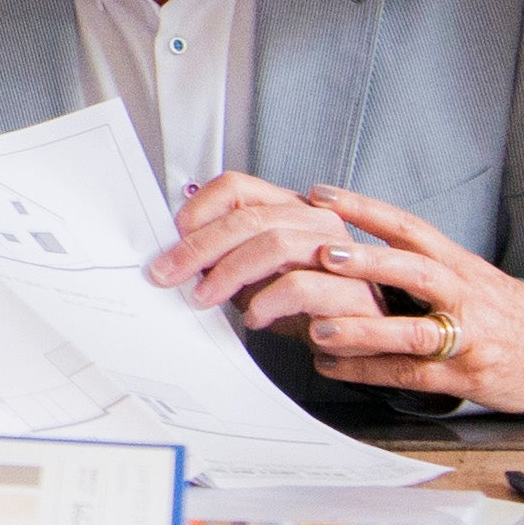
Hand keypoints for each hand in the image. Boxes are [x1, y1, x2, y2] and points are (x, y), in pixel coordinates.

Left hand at [157, 172, 375, 334]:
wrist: (352, 339)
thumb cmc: (303, 304)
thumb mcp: (254, 274)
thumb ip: (223, 256)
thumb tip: (175, 255)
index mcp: (290, 209)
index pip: (237, 185)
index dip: (199, 208)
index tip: (174, 236)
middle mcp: (316, 221)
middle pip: (250, 217)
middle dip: (200, 247)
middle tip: (170, 273)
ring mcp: (339, 252)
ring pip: (274, 244)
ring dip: (229, 273)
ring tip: (206, 297)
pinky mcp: (352, 290)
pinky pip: (300, 286)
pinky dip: (267, 302)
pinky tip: (255, 317)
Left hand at [279, 187, 523, 415]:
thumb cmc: (521, 317)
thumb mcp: (479, 279)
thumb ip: (431, 268)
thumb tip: (369, 256)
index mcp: (463, 265)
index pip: (409, 228)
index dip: (364, 209)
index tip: (321, 196)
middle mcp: (464, 294)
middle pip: (411, 270)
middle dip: (365, 261)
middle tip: (319, 253)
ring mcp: (466, 337)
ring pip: (410, 329)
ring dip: (361, 329)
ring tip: (317, 327)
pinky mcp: (465, 376)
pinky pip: (410, 374)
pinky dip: (369, 372)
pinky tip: (334, 367)